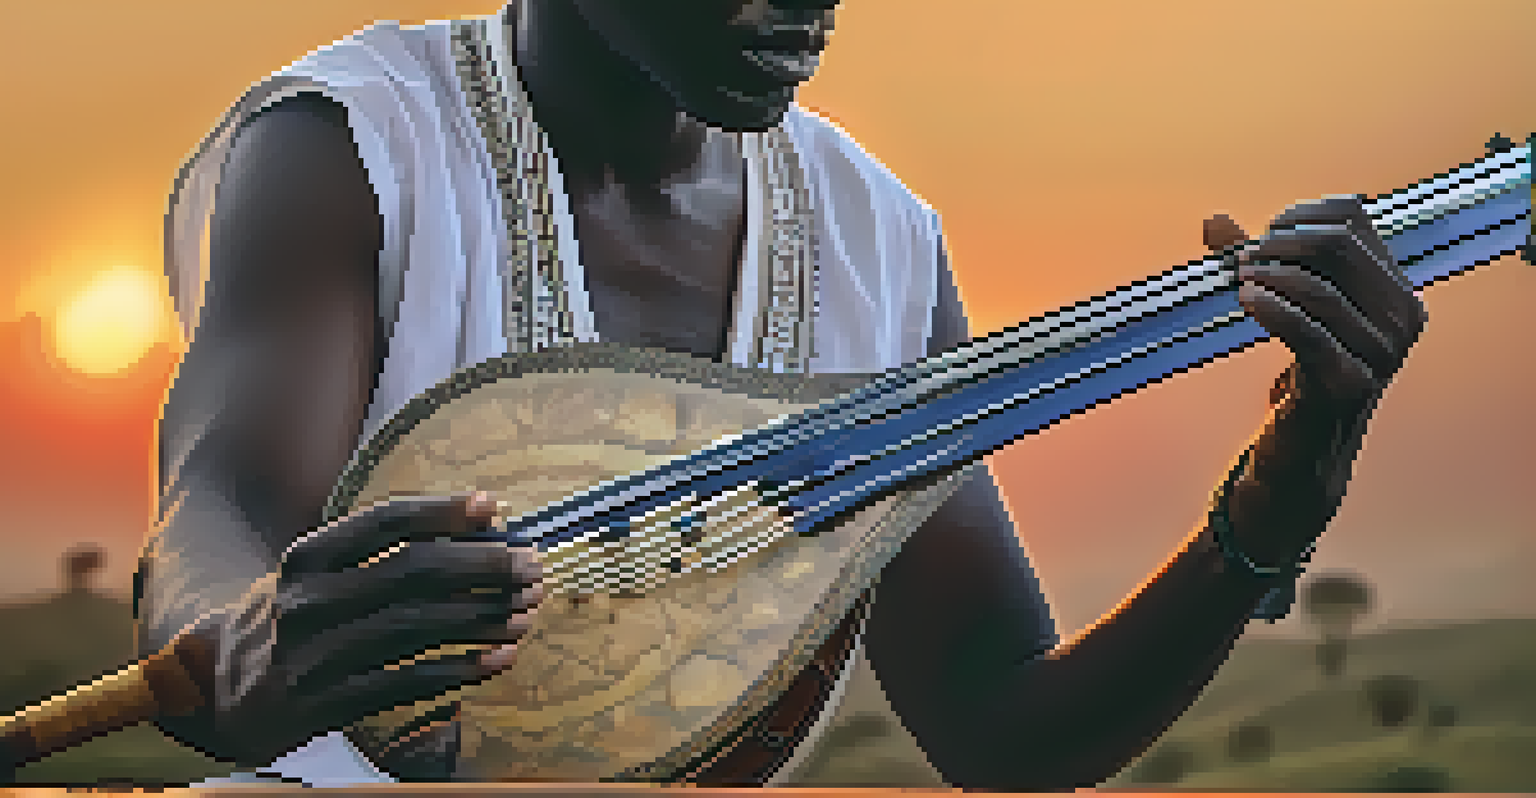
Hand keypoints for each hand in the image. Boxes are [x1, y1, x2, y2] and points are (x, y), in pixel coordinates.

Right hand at [157, 493, 543, 766]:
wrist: (225, 690)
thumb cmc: (300, 616)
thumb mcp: (321, 574)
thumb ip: (386, 551)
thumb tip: (484, 521)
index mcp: (306, 557)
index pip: (384, 522)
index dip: (443, 511)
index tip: (495, 507)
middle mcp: (306, 602)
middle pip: (411, 572)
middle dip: (482, 566)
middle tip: (531, 568)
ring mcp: (315, 656)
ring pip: (417, 627)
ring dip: (483, 617)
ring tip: (528, 612)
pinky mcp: (328, 704)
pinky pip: (409, 682)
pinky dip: (461, 669)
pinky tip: (500, 659)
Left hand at [1205, 196, 1427, 413]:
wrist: (1310, 442)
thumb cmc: (1304, 366)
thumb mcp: (1289, 304)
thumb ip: (1258, 260)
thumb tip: (1214, 220)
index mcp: (1396, 288)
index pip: (1354, 220)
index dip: (1302, 216)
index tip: (1264, 234)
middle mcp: (1401, 317)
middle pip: (1341, 248)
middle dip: (1284, 243)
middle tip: (1244, 257)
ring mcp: (1381, 353)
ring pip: (1322, 291)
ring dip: (1271, 276)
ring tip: (1240, 279)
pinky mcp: (1350, 384)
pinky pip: (1309, 333)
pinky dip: (1274, 310)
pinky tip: (1248, 300)